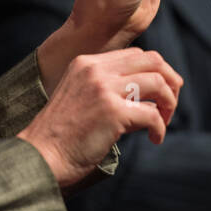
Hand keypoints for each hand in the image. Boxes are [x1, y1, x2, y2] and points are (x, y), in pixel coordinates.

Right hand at [19, 48, 182, 191]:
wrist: (39, 156)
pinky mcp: (112, 111)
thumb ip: (106, 88)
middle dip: (170, 81)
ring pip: (158, 83)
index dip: (155, 72)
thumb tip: (146, 95)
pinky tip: (154, 139)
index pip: (135, 54)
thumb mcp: (79, 97)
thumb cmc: (59, 136)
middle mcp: (95, 70)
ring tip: (163, 123)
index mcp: (86, 63)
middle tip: (169, 106)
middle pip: (153, 61)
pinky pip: (152, 114)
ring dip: (168, 104)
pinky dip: (160, 128)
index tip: (158, 95)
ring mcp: (103, 88)